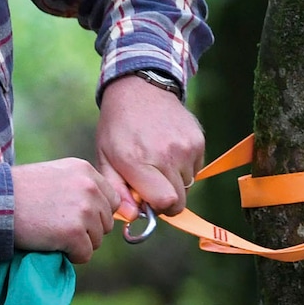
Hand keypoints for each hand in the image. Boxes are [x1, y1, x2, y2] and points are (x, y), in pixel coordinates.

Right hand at [13, 158, 118, 263]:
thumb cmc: (20, 191)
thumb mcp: (56, 175)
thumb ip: (80, 187)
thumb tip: (100, 213)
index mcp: (86, 171)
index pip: (111, 200)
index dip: (94, 214)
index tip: (74, 218)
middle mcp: (90, 188)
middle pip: (106, 222)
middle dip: (87, 230)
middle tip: (59, 227)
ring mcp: (84, 210)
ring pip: (97, 240)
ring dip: (78, 243)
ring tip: (53, 233)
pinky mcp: (75, 232)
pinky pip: (85, 255)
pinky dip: (70, 256)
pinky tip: (51, 243)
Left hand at [96, 73, 204, 216]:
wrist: (139, 88)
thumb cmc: (118, 126)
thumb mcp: (105, 157)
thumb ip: (117, 190)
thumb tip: (133, 216)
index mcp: (138, 161)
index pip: (165, 202)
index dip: (157, 208)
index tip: (147, 200)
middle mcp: (166, 155)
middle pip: (179, 200)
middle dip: (166, 199)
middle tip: (152, 183)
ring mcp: (186, 147)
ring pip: (188, 184)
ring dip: (174, 181)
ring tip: (158, 161)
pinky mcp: (198, 140)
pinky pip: (196, 167)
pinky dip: (184, 166)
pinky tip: (168, 149)